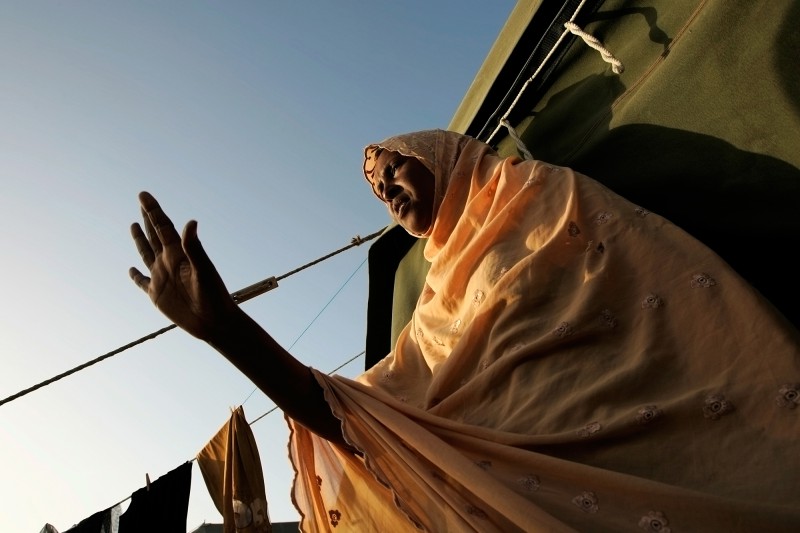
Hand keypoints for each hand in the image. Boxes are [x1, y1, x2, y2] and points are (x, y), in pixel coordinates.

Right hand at [129, 192, 238, 340]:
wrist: (215, 322)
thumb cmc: (214, 297)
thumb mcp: (203, 271)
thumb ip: (194, 248)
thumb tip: (191, 222)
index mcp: (179, 254)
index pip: (163, 227)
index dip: (153, 210)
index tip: (143, 195)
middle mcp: (169, 262)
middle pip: (154, 235)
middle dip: (148, 218)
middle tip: (142, 201)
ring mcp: (162, 278)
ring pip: (146, 254)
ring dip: (140, 240)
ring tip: (134, 224)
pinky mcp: (157, 295)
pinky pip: (142, 282)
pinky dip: (135, 276)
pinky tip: (131, 269)